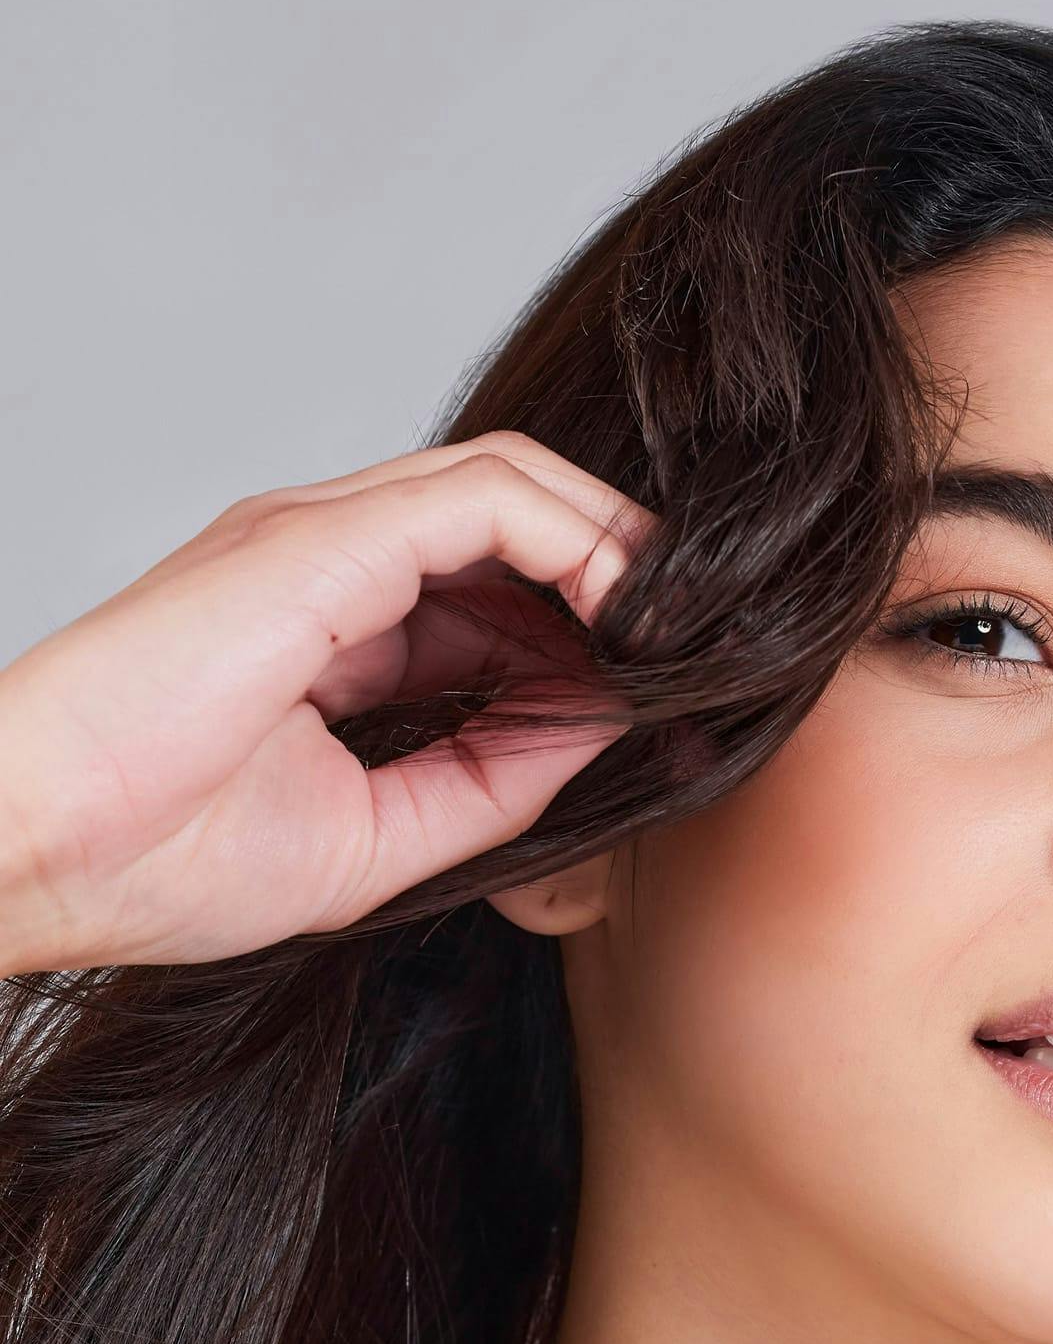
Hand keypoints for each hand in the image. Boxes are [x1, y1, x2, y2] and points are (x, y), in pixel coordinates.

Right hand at [0, 431, 648, 976]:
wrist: (31, 856)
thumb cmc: (158, 859)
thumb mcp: (382, 835)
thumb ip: (495, 778)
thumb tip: (606, 731)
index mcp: (336, 624)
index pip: (498, 591)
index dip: (590, 633)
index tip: (661, 694)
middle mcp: (334, 563)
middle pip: (518, 521)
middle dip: (619, 574)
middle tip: (694, 648)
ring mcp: (323, 536)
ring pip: (516, 485)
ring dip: (614, 549)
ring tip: (675, 630)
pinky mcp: (320, 537)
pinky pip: (491, 499)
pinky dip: (579, 542)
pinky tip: (628, 613)